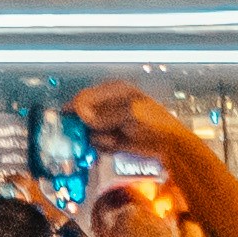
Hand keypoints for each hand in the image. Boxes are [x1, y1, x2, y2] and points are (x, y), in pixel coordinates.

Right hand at [68, 86, 195, 178]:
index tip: (67, 120)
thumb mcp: (128, 113)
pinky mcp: (112, 139)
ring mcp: (110, 123)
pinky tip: (116, 145)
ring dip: (97, 137)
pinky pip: (98, 143)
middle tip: (90, 134)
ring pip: (89, 131)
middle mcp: (108, 105)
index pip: (85, 97)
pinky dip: (103, 146)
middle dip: (86, 126)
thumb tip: (81, 115)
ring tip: (114, 140)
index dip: (75, 108)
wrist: (170, 145)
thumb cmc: (152, 123)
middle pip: (84, 115)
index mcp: (113, 91)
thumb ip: (103, 114)